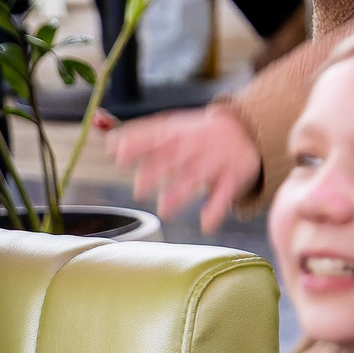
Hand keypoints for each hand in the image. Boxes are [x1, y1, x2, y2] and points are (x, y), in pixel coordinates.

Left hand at [105, 107, 262, 232]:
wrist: (244, 129)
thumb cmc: (196, 134)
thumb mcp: (172, 128)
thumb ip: (140, 136)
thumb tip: (108, 143)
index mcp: (178, 134)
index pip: (155, 138)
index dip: (137, 147)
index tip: (118, 157)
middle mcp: (195, 147)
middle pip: (173, 158)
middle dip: (155, 172)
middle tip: (138, 190)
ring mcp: (214, 162)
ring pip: (196, 177)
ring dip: (180, 193)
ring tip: (164, 210)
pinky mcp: (232, 178)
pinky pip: (225, 194)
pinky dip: (216, 210)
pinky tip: (206, 224)